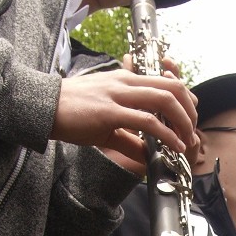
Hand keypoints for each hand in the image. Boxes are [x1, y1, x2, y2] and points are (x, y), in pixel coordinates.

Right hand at [51, 68, 198, 174]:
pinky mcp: (110, 113)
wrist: (43, 108)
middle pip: (172, 87)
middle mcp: (126, 82)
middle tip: (192, 131)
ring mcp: (118, 95)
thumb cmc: (72, 113)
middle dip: (189, 110)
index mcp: (126, 80)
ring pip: (165, 99)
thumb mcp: (106, 123)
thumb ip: (129, 138)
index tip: (188, 119)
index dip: (184, 99)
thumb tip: (146, 155)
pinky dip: (166, 134)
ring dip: (182, 121)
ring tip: (187, 140)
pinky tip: (173, 146)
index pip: (166, 81)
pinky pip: (147, 121)